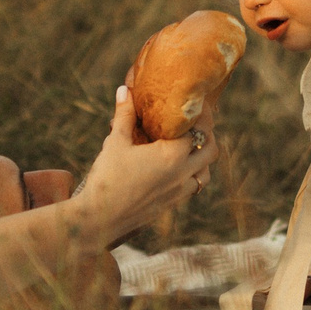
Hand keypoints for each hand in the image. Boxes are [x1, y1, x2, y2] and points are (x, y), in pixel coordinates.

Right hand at [69, 86, 212, 244]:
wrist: (99, 220)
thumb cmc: (106, 179)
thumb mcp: (115, 143)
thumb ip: (124, 115)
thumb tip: (125, 90)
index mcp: (172, 155)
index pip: (198, 130)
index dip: (200, 117)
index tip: (197, 106)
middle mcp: (182, 174)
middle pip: (211, 151)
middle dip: (208, 136)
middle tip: (197, 125)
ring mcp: (179, 192)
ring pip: (206, 174)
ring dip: (203, 159)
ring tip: (190, 148)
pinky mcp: (171, 205)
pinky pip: (193, 188)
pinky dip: (192, 176)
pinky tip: (177, 169)